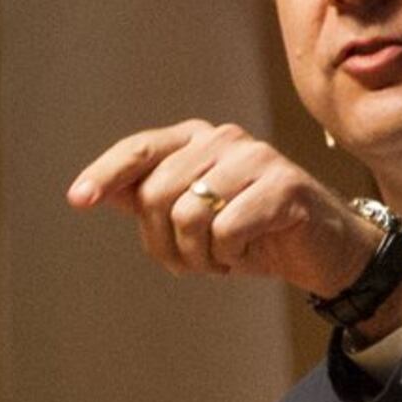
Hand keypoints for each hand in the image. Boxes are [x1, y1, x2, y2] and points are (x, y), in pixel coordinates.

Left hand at [67, 122, 379, 299]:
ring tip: (221, 258)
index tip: (78, 199)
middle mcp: (222, 139)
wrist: (322, 251)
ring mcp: (256, 157)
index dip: (105, 174)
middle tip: (190, 263)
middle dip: (164, 242)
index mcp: (196, 140)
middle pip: (156, 193)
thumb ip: (149, 199)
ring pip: (187, 214)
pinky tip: (249, 253)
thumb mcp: (192, 217)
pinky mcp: (283, 185)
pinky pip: (225, 230)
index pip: (139, 149)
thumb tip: (97, 191)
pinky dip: (230, 255)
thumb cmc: (253, 232)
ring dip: (197, 255)